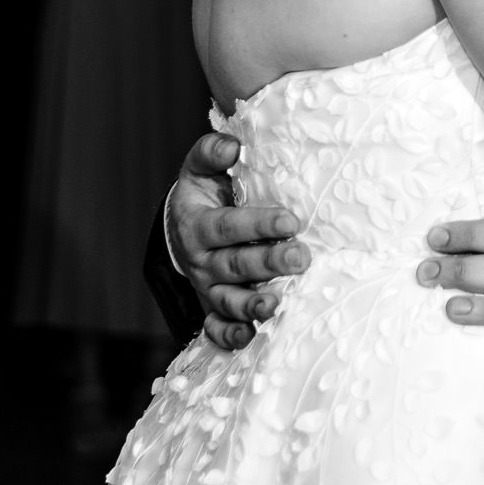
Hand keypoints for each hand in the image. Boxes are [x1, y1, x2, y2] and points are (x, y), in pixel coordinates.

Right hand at [167, 131, 307, 348]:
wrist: (181, 227)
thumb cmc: (205, 192)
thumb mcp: (200, 169)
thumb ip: (212, 153)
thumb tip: (231, 146)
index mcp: (198, 225)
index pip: (228, 226)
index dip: (258, 225)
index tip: (291, 221)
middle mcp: (202, 260)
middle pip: (235, 265)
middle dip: (268, 263)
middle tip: (302, 258)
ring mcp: (207, 287)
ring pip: (228, 300)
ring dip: (252, 305)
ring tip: (278, 304)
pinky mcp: (212, 307)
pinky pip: (216, 327)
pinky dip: (230, 335)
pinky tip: (250, 337)